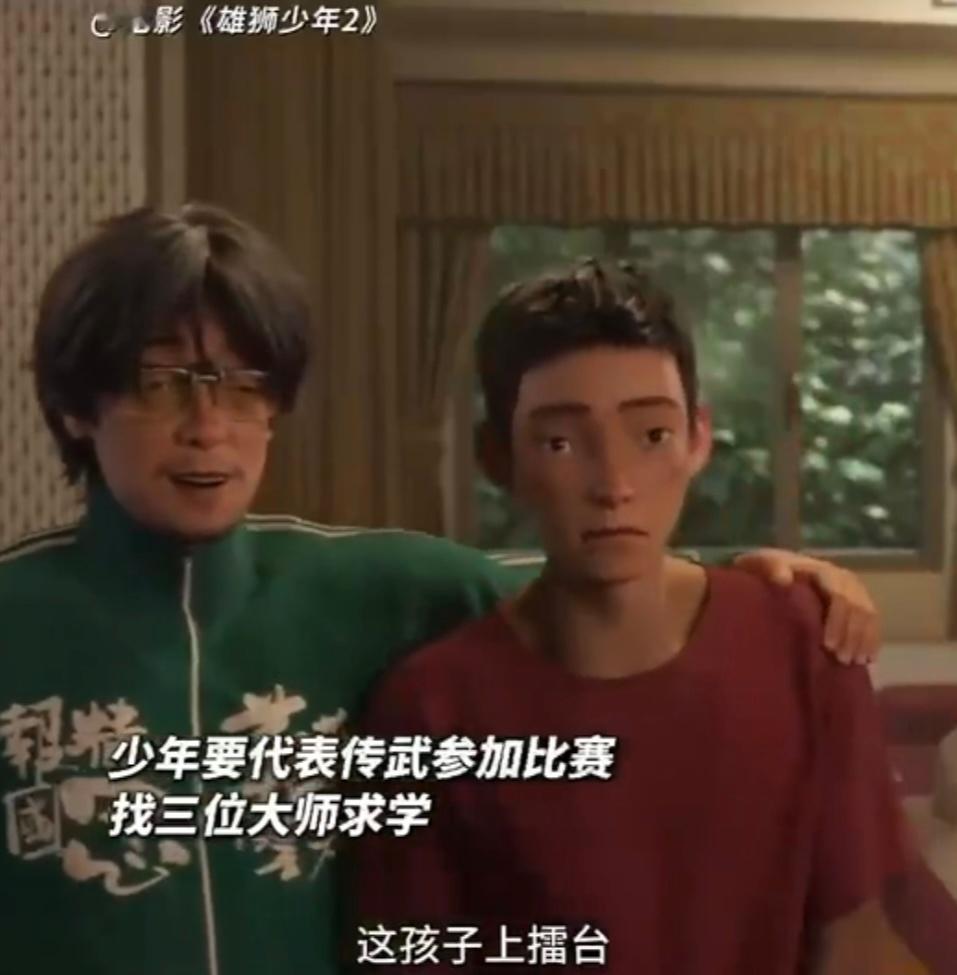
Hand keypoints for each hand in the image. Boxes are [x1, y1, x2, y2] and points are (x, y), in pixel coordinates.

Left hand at [733, 549, 879, 664]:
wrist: (772, 568)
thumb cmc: (765, 569)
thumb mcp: (761, 564)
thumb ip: (771, 569)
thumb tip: (783, 580)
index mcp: (824, 570)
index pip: (840, 597)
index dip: (837, 623)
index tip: (827, 647)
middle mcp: (843, 578)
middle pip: (858, 608)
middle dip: (852, 636)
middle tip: (841, 661)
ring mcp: (854, 590)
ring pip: (869, 615)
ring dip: (863, 640)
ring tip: (854, 663)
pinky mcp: (858, 602)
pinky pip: (872, 621)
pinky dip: (872, 639)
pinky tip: (869, 659)